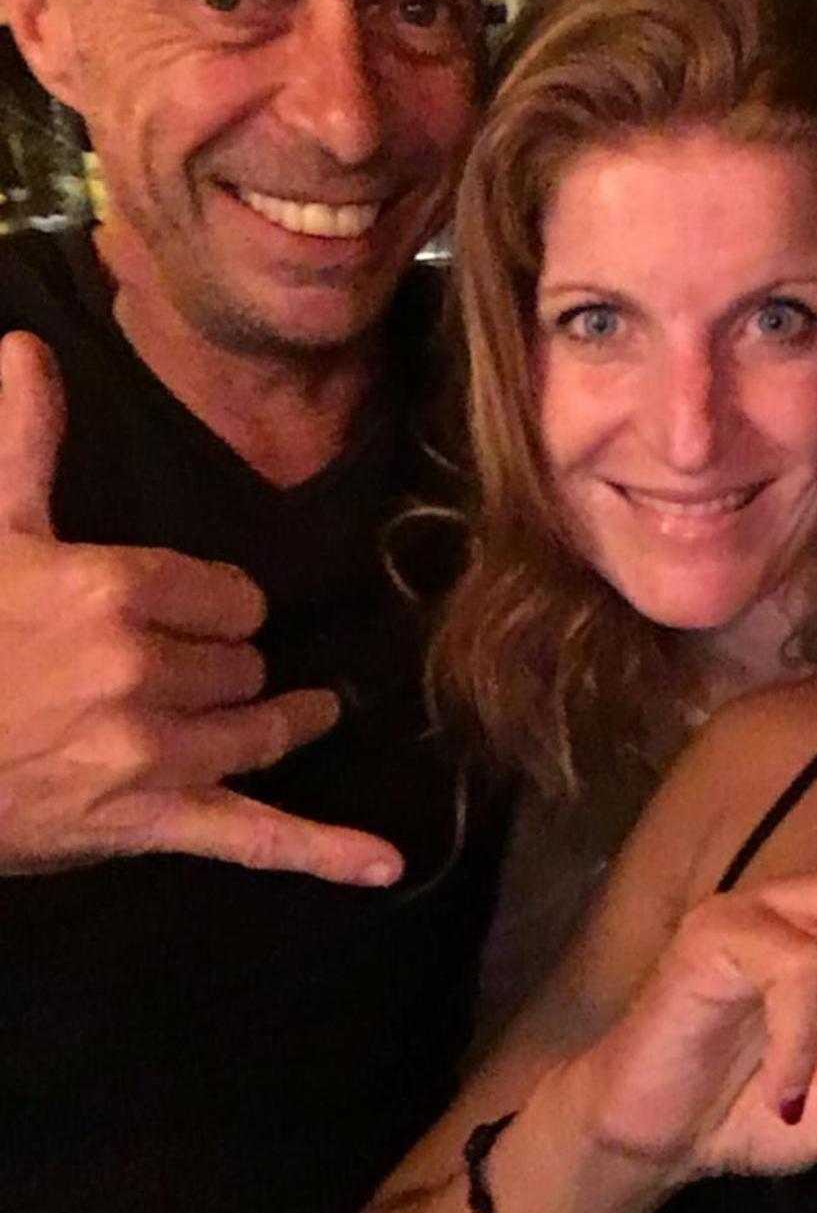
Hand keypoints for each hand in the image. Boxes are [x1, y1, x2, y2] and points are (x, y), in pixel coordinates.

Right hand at [0, 331, 401, 885]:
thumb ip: (23, 442)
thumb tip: (24, 345)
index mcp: (115, 592)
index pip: (232, 594)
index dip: (217, 605)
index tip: (195, 609)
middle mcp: (144, 672)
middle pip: (245, 662)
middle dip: (226, 664)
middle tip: (193, 670)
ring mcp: (153, 754)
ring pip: (261, 730)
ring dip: (279, 721)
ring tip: (306, 710)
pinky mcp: (151, 822)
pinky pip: (255, 838)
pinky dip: (324, 853)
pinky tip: (385, 867)